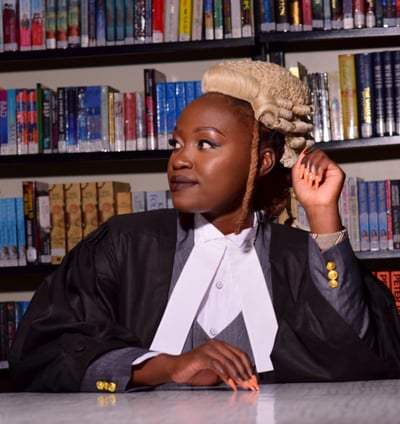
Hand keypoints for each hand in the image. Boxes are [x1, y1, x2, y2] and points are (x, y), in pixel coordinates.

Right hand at [132, 339, 258, 390]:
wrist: (176, 369)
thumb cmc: (194, 369)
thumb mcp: (216, 372)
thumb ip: (228, 372)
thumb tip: (243, 380)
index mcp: (220, 345)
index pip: (240, 354)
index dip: (249, 367)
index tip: (254, 378)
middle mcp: (215, 344)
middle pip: (236, 357)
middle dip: (245, 373)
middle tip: (250, 384)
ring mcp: (208, 349)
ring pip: (228, 361)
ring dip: (237, 375)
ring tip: (242, 385)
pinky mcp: (202, 356)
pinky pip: (217, 365)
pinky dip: (226, 375)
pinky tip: (230, 383)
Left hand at [291, 148, 344, 232]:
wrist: (314, 204)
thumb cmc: (306, 195)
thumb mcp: (297, 177)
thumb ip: (298, 163)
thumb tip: (304, 150)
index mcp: (314, 168)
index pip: (309, 154)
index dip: (303, 161)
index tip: (301, 172)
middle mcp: (322, 167)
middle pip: (314, 152)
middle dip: (307, 165)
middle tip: (307, 178)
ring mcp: (330, 168)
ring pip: (319, 155)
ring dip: (312, 169)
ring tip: (313, 180)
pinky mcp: (336, 170)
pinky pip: (325, 160)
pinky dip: (319, 170)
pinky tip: (319, 180)